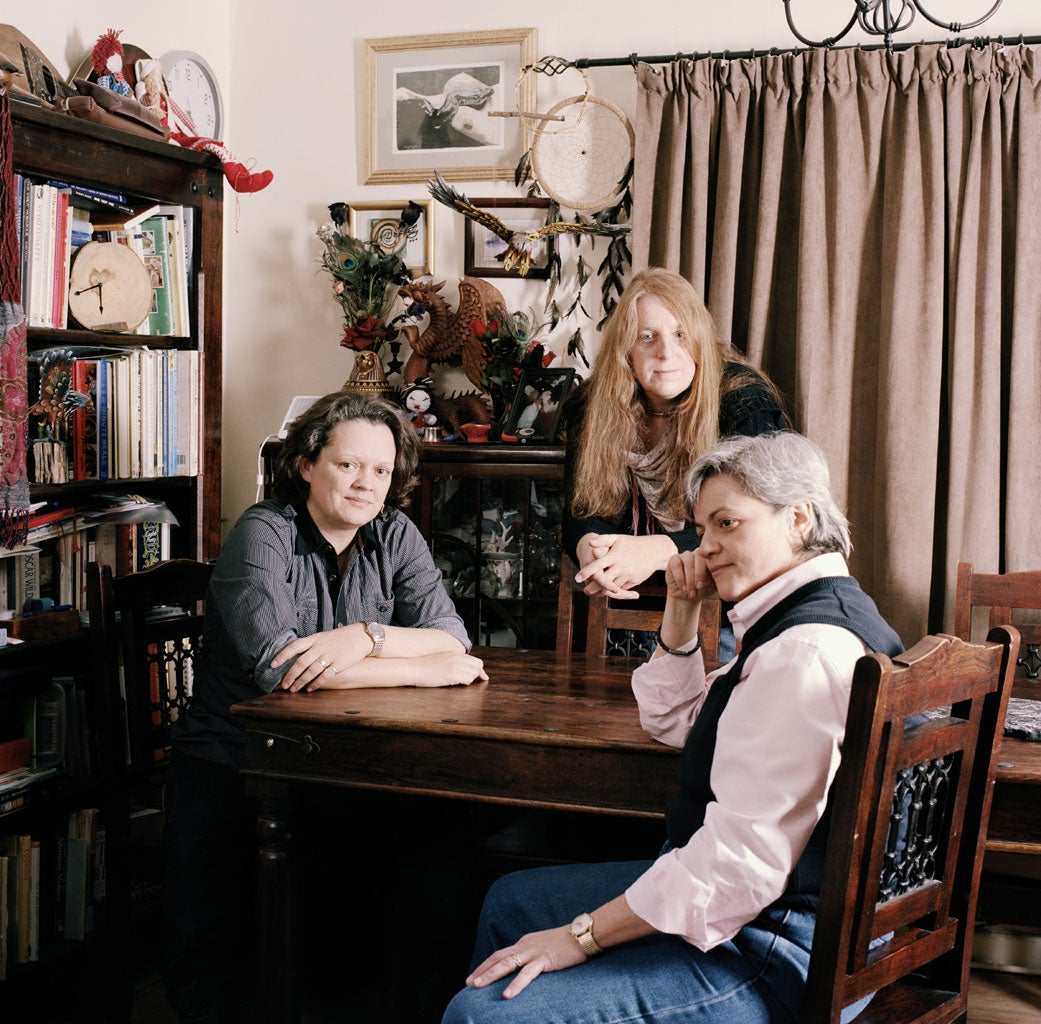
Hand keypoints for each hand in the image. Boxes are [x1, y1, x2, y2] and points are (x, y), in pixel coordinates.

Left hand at [272, 624, 369, 691]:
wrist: (362, 636)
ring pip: (310, 671)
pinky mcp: (339, 664)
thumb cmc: (342, 637)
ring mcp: (329, 656)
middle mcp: (320, 647)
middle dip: (290, 675)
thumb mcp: (324, 636)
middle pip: (300, 662)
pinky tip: (310, 689)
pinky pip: (324, 676)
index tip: (273, 665)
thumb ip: (311, 645)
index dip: (282, 655)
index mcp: (315, 639)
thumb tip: (297, 654)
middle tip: (284, 685)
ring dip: (301, 682)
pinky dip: (316, 684)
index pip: (294, 646)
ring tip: (294, 689)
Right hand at [411, 652, 487, 686]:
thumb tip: (459, 669)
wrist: (412, 668)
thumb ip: (451, 661)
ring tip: (459, 682)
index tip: (483, 676)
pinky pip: (467, 679)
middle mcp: (456, 657)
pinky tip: (456, 683)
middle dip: (478, 674)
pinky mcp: (451, 674)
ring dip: (470, 679)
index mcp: (454, 653)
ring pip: (474, 673)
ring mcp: (454, 665)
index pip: (474, 660)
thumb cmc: (422, 666)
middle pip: (478, 666)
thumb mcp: (439, 659)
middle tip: (476, 681)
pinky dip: (465, 683)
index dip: (479, 669)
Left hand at [467, 925, 584, 998]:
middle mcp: (525, 945)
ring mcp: (534, 952)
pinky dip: (515, 984)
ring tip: (477, 985)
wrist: (582, 934)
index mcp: (525, 942)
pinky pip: (527, 974)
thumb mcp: (545, 947)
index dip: (486, 964)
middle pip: (498, 957)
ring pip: (506, 963)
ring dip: (490, 974)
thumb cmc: (567, 943)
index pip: (501, 954)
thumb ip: (534, 955)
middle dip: (482, 970)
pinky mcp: (544, 960)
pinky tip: (507, 995)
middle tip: (469, 982)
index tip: (475, 975)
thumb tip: (526, 967)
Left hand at [574, 534, 672, 598]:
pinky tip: (607, 590)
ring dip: (602, 591)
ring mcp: (628, 575)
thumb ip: (603, 540)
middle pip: (603, 581)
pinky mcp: (634, 581)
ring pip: (612, 588)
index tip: (576, 578)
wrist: (654, 551)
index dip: (586, 572)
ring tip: (594, 591)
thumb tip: (590, 544)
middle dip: (592, 588)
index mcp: (615, 555)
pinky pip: (621, 589)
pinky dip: (614, 590)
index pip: (598, 565)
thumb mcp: (618, 538)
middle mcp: (622, 566)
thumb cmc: (632, 544)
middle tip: (585, 590)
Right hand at [664, 550, 717, 603]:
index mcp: (709, 557)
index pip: (712, 555)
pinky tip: (683, 588)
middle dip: (699, 574)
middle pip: (699, 557)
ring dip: (690, 579)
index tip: (710, 581)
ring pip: (688, 562)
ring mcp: (685, 555)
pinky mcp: (673, 560)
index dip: (710, 567)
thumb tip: (730, 579)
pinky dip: (680, 578)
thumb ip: (722, 579)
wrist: (689, 596)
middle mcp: (697, 553)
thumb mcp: (715, 586)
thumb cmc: (704, 590)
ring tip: (691, 592)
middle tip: (700, 587)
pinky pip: (676, 565)